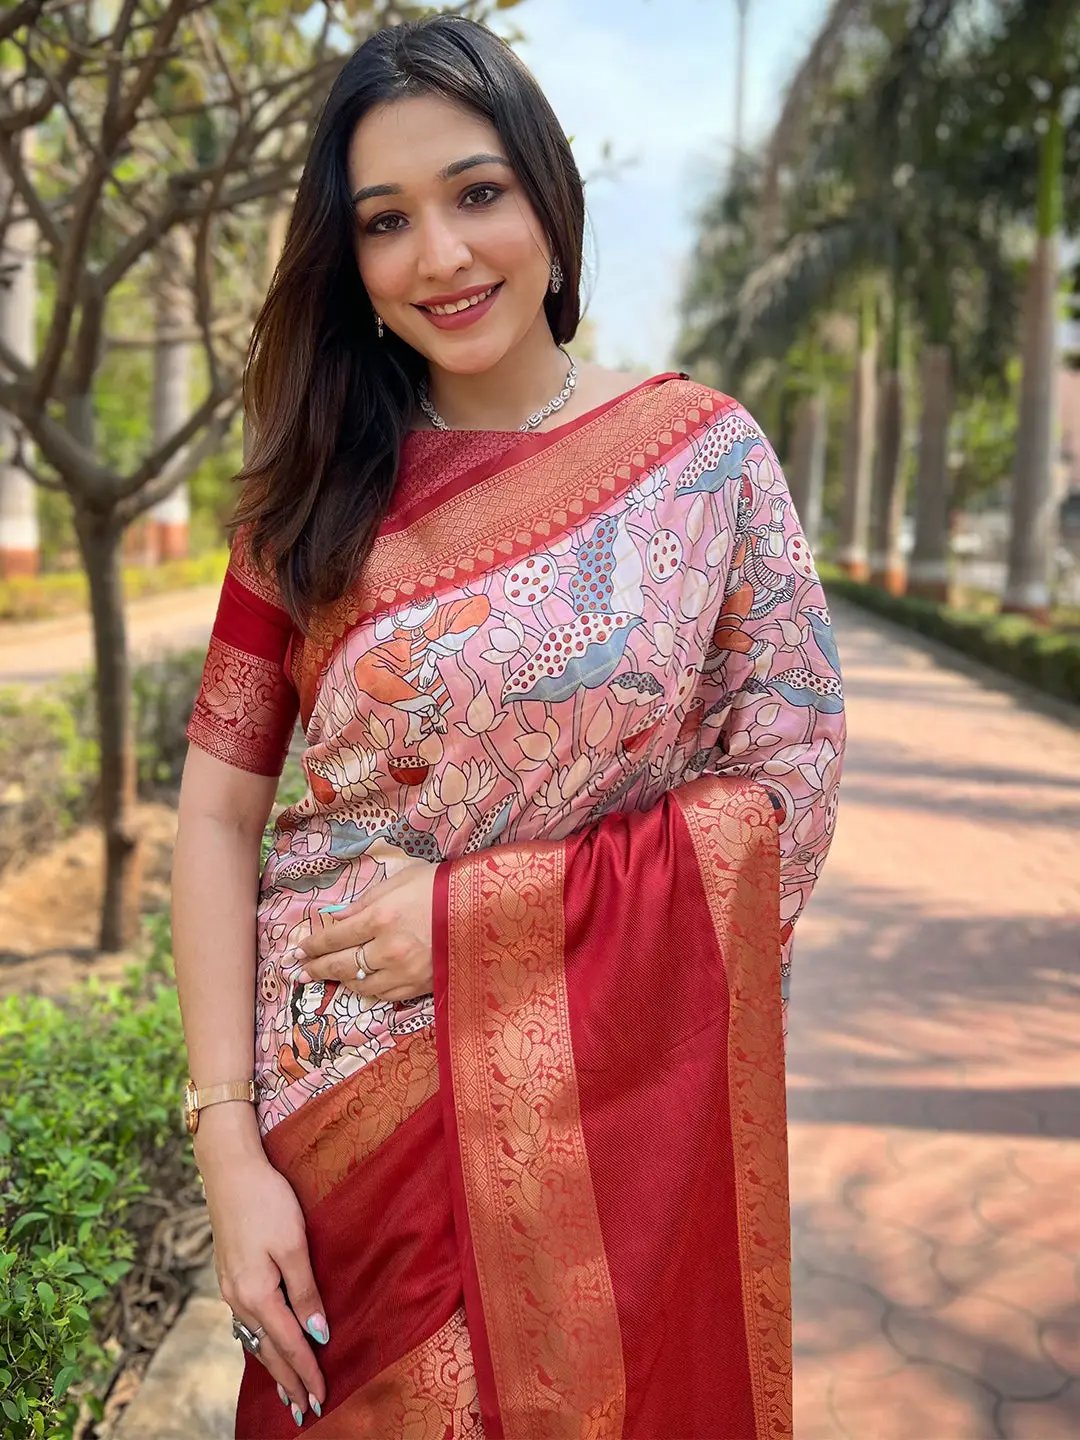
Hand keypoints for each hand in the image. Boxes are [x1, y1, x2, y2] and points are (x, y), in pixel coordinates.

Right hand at [199, 1137, 327, 1426]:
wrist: (229, 1169)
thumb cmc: (267, 1201)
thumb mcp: (294, 1244)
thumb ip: (305, 1292)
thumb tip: (318, 1334)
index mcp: (257, 1294)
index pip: (288, 1345)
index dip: (307, 1373)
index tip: (322, 1399)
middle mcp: (238, 1298)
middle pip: (267, 1351)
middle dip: (288, 1381)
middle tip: (306, 1410)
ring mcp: (230, 1288)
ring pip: (254, 1339)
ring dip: (272, 1366)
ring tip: (287, 1390)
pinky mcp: (229, 1275)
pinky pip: (246, 1322)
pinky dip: (259, 1343)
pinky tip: (264, 1345)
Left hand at [294, 859, 436, 1001]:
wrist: (483, 909)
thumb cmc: (439, 886)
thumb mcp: (399, 881)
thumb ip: (364, 902)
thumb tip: (335, 920)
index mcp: (381, 918)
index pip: (334, 936)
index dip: (312, 945)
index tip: (298, 950)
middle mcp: (389, 949)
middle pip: (341, 964)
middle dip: (315, 969)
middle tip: (298, 972)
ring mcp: (405, 971)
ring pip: (360, 984)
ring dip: (339, 981)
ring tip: (325, 978)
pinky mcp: (419, 985)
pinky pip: (384, 994)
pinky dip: (367, 989)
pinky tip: (358, 983)